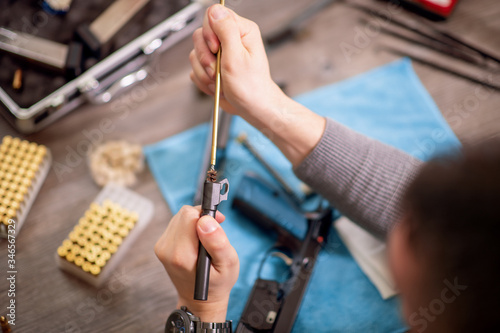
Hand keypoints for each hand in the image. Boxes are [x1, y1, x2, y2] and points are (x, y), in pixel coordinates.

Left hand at [155, 205, 238, 321]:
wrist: (200, 300)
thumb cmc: (217, 283)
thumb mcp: (227, 264)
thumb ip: (217, 242)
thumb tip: (205, 221)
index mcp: (181, 255)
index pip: (189, 215)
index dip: (207, 216)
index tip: (218, 224)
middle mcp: (167, 249)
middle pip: (184, 214)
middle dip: (202, 219)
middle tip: (214, 234)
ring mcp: (162, 247)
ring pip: (180, 217)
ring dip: (196, 223)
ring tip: (206, 240)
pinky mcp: (162, 245)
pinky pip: (177, 224)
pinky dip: (189, 228)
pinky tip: (197, 241)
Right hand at [189, 4, 285, 118]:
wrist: (251, 107)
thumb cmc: (251, 87)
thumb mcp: (237, 56)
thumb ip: (226, 30)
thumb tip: (215, 11)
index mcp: (241, 31)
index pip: (214, 15)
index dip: (210, 33)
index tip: (216, 50)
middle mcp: (230, 39)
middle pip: (200, 36)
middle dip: (205, 57)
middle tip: (216, 70)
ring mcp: (220, 54)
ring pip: (195, 54)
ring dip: (204, 72)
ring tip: (219, 81)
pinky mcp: (212, 67)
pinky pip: (196, 69)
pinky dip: (203, 80)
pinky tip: (216, 86)